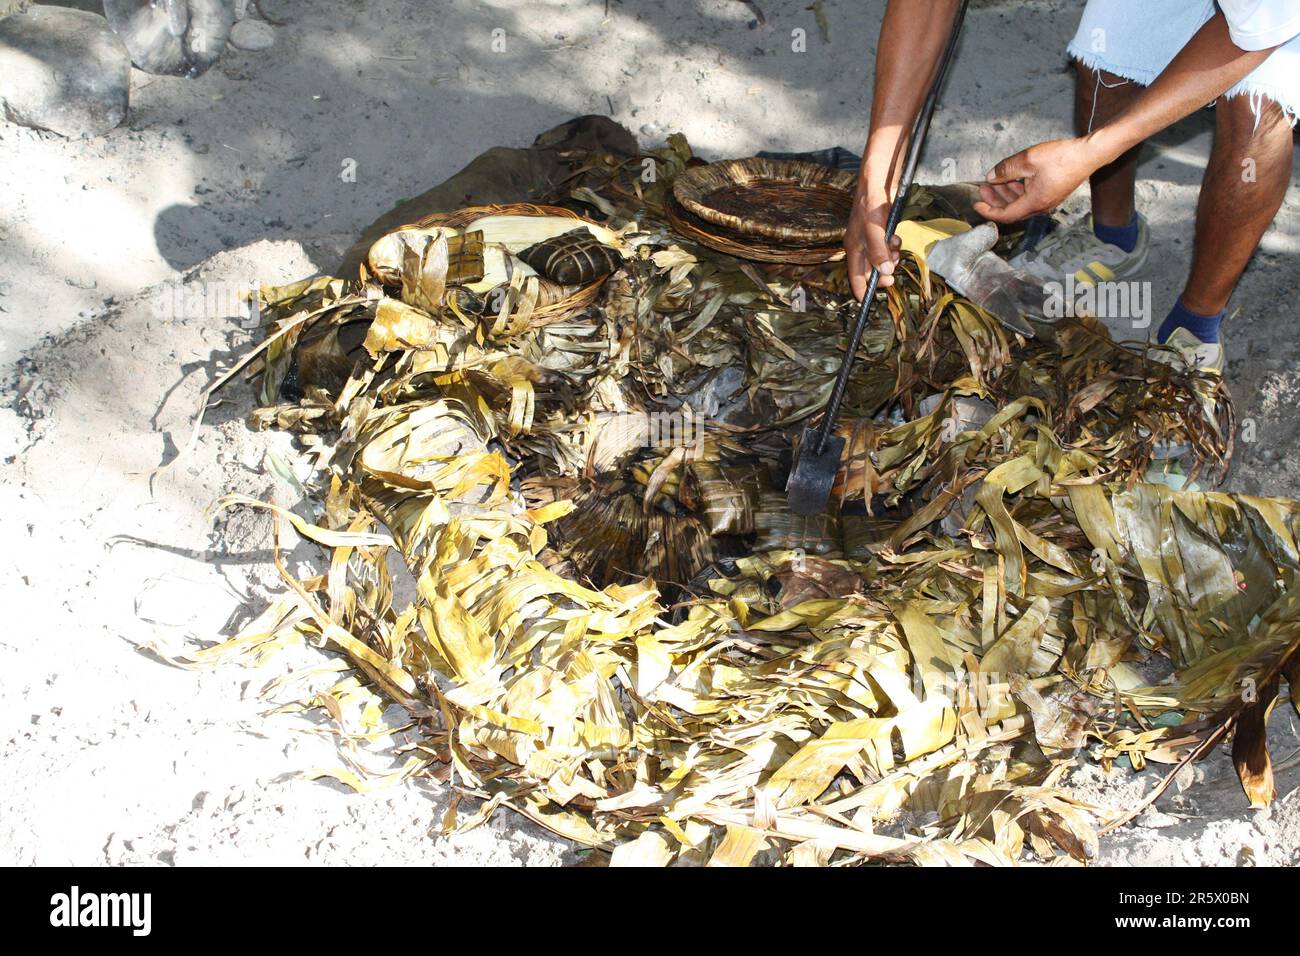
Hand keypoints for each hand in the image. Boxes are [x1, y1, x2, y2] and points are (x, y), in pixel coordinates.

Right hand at [844, 184, 902, 299]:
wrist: (877, 182)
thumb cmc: (871, 204)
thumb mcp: (875, 231)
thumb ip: (879, 252)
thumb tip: (884, 273)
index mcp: (854, 248)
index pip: (855, 277)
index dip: (861, 290)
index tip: (868, 301)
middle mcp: (860, 246)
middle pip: (870, 270)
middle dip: (882, 273)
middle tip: (893, 276)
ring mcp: (870, 239)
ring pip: (881, 259)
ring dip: (890, 259)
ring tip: (895, 249)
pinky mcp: (880, 231)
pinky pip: (887, 247)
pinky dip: (893, 246)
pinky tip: (896, 237)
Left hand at [974, 137, 1100, 223]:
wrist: (1089, 154)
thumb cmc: (1063, 157)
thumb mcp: (1028, 160)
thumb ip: (1006, 169)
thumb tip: (991, 176)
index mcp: (1034, 203)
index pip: (1005, 215)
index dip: (988, 211)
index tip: (976, 204)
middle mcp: (1041, 206)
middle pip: (1011, 210)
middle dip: (995, 200)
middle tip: (984, 187)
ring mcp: (1047, 200)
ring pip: (1020, 203)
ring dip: (1006, 193)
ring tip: (995, 180)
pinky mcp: (1052, 193)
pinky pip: (1029, 196)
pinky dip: (1018, 190)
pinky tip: (1012, 178)